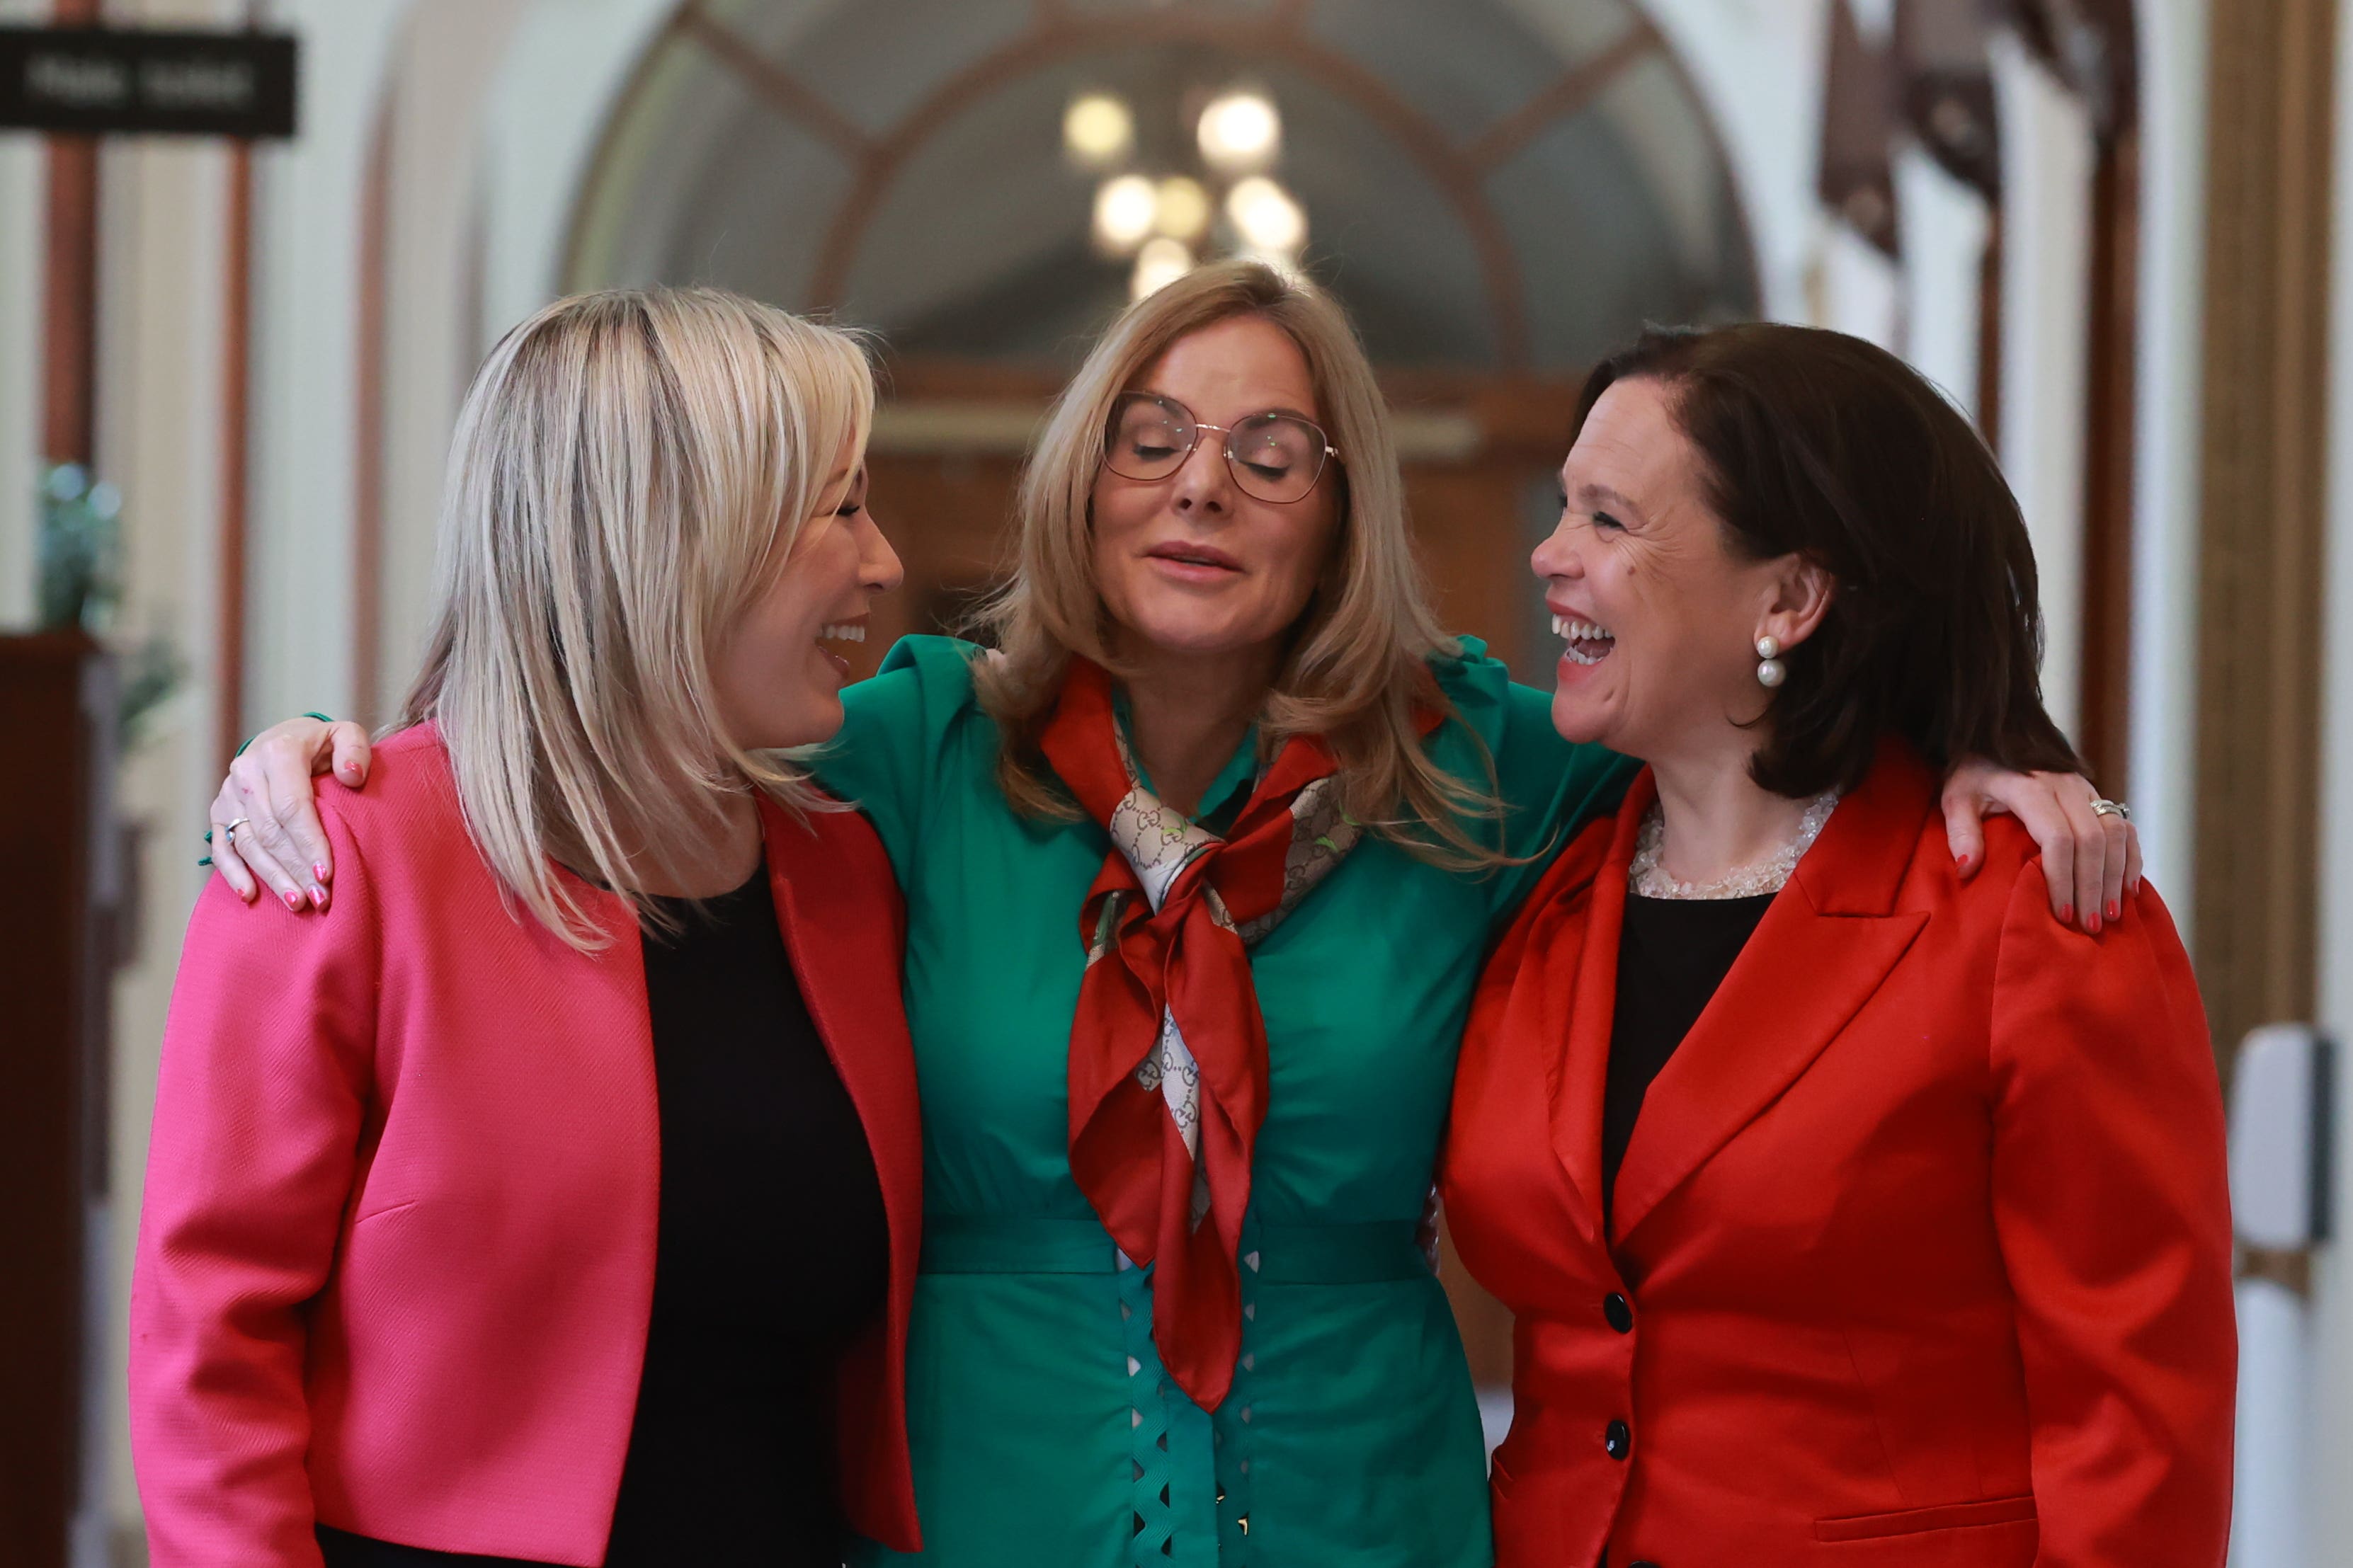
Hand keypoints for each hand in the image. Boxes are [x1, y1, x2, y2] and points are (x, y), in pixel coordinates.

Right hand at [207, 717, 374, 908]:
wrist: (283, 739)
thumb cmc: (322, 744)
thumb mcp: (345, 734)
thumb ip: (355, 749)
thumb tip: (352, 777)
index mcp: (278, 752)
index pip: (292, 806)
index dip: (309, 842)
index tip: (327, 873)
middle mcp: (247, 772)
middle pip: (270, 831)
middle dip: (296, 868)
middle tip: (321, 898)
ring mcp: (228, 793)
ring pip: (248, 843)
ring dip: (272, 877)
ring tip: (298, 903)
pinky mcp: (219, 812)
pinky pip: (221, 847)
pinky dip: (233, 872)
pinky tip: (249, 895)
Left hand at [1939, 760, 2141, 933]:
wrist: (1996, 733)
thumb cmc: (1974, 772)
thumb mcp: (1956, 796)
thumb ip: (1961, 831)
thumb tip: (1967, 869)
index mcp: (2031, 787)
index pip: (2058, 838)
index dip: (2063, 879)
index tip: (2061, 914)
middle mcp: (2065, 785)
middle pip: (2093, 841)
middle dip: (2093, 887)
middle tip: (2089, 926)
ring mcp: (2085, 788)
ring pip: (2115, 834)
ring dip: (2115, 876)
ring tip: (2110, 915)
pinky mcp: (2096, 793)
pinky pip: (2124, 826)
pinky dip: (2129, 857)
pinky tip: (2127, 888)